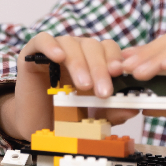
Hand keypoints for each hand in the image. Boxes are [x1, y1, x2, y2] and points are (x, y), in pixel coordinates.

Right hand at [0, 32, 136, 140]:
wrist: (35, 124)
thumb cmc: (65, 116)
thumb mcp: (93, 116)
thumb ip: (112, 111)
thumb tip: (134, 108)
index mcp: (93, 61)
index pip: (108, 48)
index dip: (115, 58)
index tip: (119, 74)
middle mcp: (76, 52)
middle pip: (92, 45)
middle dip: (99, 68)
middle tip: (103, 91)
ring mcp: (54, 51)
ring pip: (70, 43)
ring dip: (79, 63)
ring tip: (83, 85)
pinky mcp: (32, 54)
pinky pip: (42, 40)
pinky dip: (51, 46)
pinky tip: (59, 58)